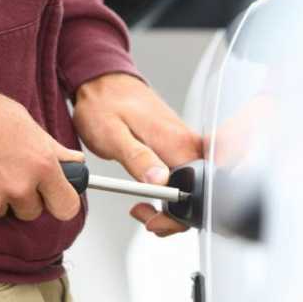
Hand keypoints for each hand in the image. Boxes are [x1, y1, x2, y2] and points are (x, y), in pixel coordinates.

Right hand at [0, 81, 82, 220]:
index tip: (54, 194)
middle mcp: (19, 187)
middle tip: (8, 170)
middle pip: (32, 212)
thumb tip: (74, 162)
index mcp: (41, 165)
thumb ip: (52, 148)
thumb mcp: (24, 121)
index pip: (67, 206)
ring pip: (3, 211)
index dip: (60, 200)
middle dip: (25, 197)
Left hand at [73, 73, 201, 236]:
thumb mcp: (113, 135)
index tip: (154, 219)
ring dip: (171, 207)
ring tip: (142, 207)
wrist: (103, 82)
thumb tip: (160, 182)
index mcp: (176, 142)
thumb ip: (138, 158)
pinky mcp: (178, 145)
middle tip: (144, 215)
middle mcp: (187, 142)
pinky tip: (150, 191)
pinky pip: (185, 175)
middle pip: (199, 193)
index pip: (195, 190)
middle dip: (175, 216)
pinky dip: (169, 191)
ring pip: (193, 187)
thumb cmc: (104, 105)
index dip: (177, 215)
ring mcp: (185, 143)